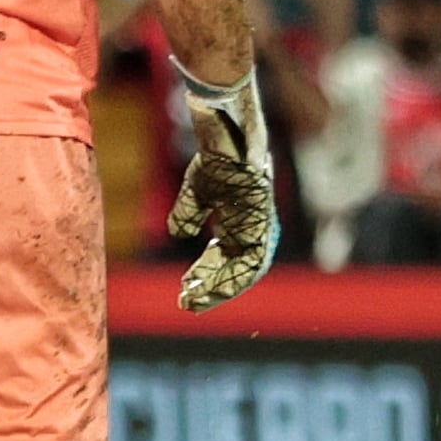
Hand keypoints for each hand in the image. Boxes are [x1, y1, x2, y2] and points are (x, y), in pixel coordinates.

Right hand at [171, 65, 278, 311]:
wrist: (228, 136)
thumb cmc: (216, 159)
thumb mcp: (197, 191)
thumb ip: (190, 213)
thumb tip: (180, 232)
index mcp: (242, 224)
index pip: (228, 259)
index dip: (208, 276)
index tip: (186, 291)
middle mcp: (255, 229)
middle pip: (238, 270)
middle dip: (212, 288)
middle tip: (187, 303)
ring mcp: (260, 227)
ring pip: (244, 271)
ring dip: (218, 288)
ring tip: (193, 300)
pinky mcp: (259, 223)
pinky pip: (249, 260)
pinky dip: (227, 274)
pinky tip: (204, 281)